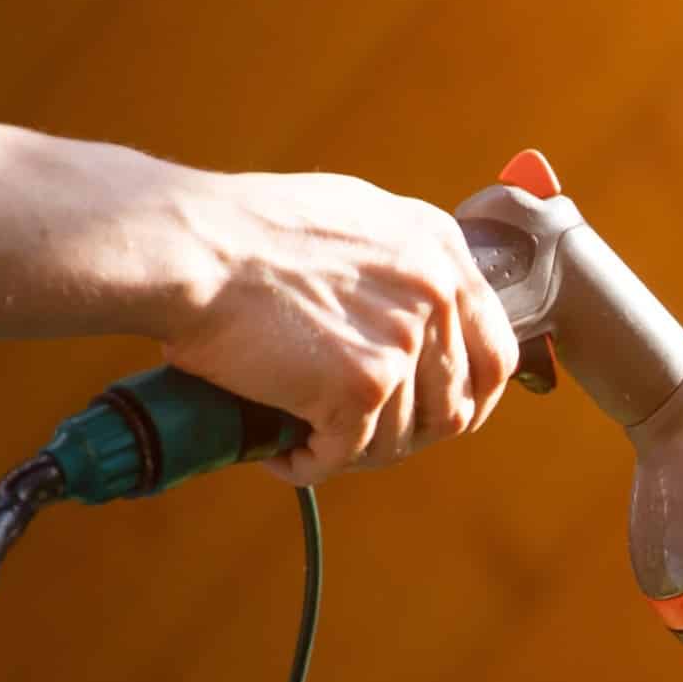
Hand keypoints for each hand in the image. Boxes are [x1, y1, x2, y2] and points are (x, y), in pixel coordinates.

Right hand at [158, 170, 519, 483]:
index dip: (470, 397)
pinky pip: (348, 453)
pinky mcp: (363, 384)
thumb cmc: (245, 230)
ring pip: (400, 437)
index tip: (439, 419)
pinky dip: (312, 464)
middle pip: (455, 406)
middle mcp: (436, 292)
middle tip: (362, 439)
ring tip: (308, 441)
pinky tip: (284, 454)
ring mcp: (404, 340)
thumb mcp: (353, 217)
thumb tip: (421, 315)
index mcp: (441, 251)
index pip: (494, 352)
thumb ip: (400, 263)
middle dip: (410, 436)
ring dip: (354, 452)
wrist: (188, 246)